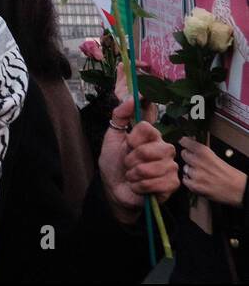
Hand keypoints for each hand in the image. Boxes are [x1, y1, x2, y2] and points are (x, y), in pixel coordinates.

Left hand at [99, 96, 178, 221]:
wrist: (114, 189)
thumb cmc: (114, 163)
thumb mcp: (111, 137)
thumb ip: (120, 116)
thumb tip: (132, 97)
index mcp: (152, 136)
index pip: (147, 128)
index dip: (133, 138)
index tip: (126, 145)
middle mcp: (165, 149)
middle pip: (152, 149)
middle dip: (132, 159)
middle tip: (127, 163)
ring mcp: (171, 167)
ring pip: (153, 168)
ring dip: (135, 174)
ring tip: (132, 175)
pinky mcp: (173, 184)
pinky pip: (158, 183)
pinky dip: (141, 186)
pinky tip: (138, 186)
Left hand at [180, 137, 247, 207]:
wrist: (238, 189)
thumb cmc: (230, 174)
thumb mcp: (216, 157)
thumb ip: (202, 151)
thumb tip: (191, 142)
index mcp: (204, 152)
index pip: (185, 142)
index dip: (184, 143)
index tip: (184, 143)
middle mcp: (198, 161)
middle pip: (183, 154)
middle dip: (188, 158)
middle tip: (197, 162)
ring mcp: (195, 174)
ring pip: (184, 168)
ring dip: (190, 171)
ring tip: (201, 174)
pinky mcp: (194, 186)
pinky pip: (185, 180)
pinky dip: (190, 181)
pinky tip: (199, 181)